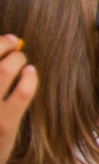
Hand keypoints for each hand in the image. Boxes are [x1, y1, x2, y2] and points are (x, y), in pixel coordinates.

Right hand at [0, 35, 35, 163]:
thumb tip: (7, 44)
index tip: (7, 39)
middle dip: (4, 45)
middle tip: (14, 43)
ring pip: (3, 70)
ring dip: (17, 59)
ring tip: (21, 59)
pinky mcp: (4, 124)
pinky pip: (23, 92)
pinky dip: (29, 77)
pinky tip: (30, 73)